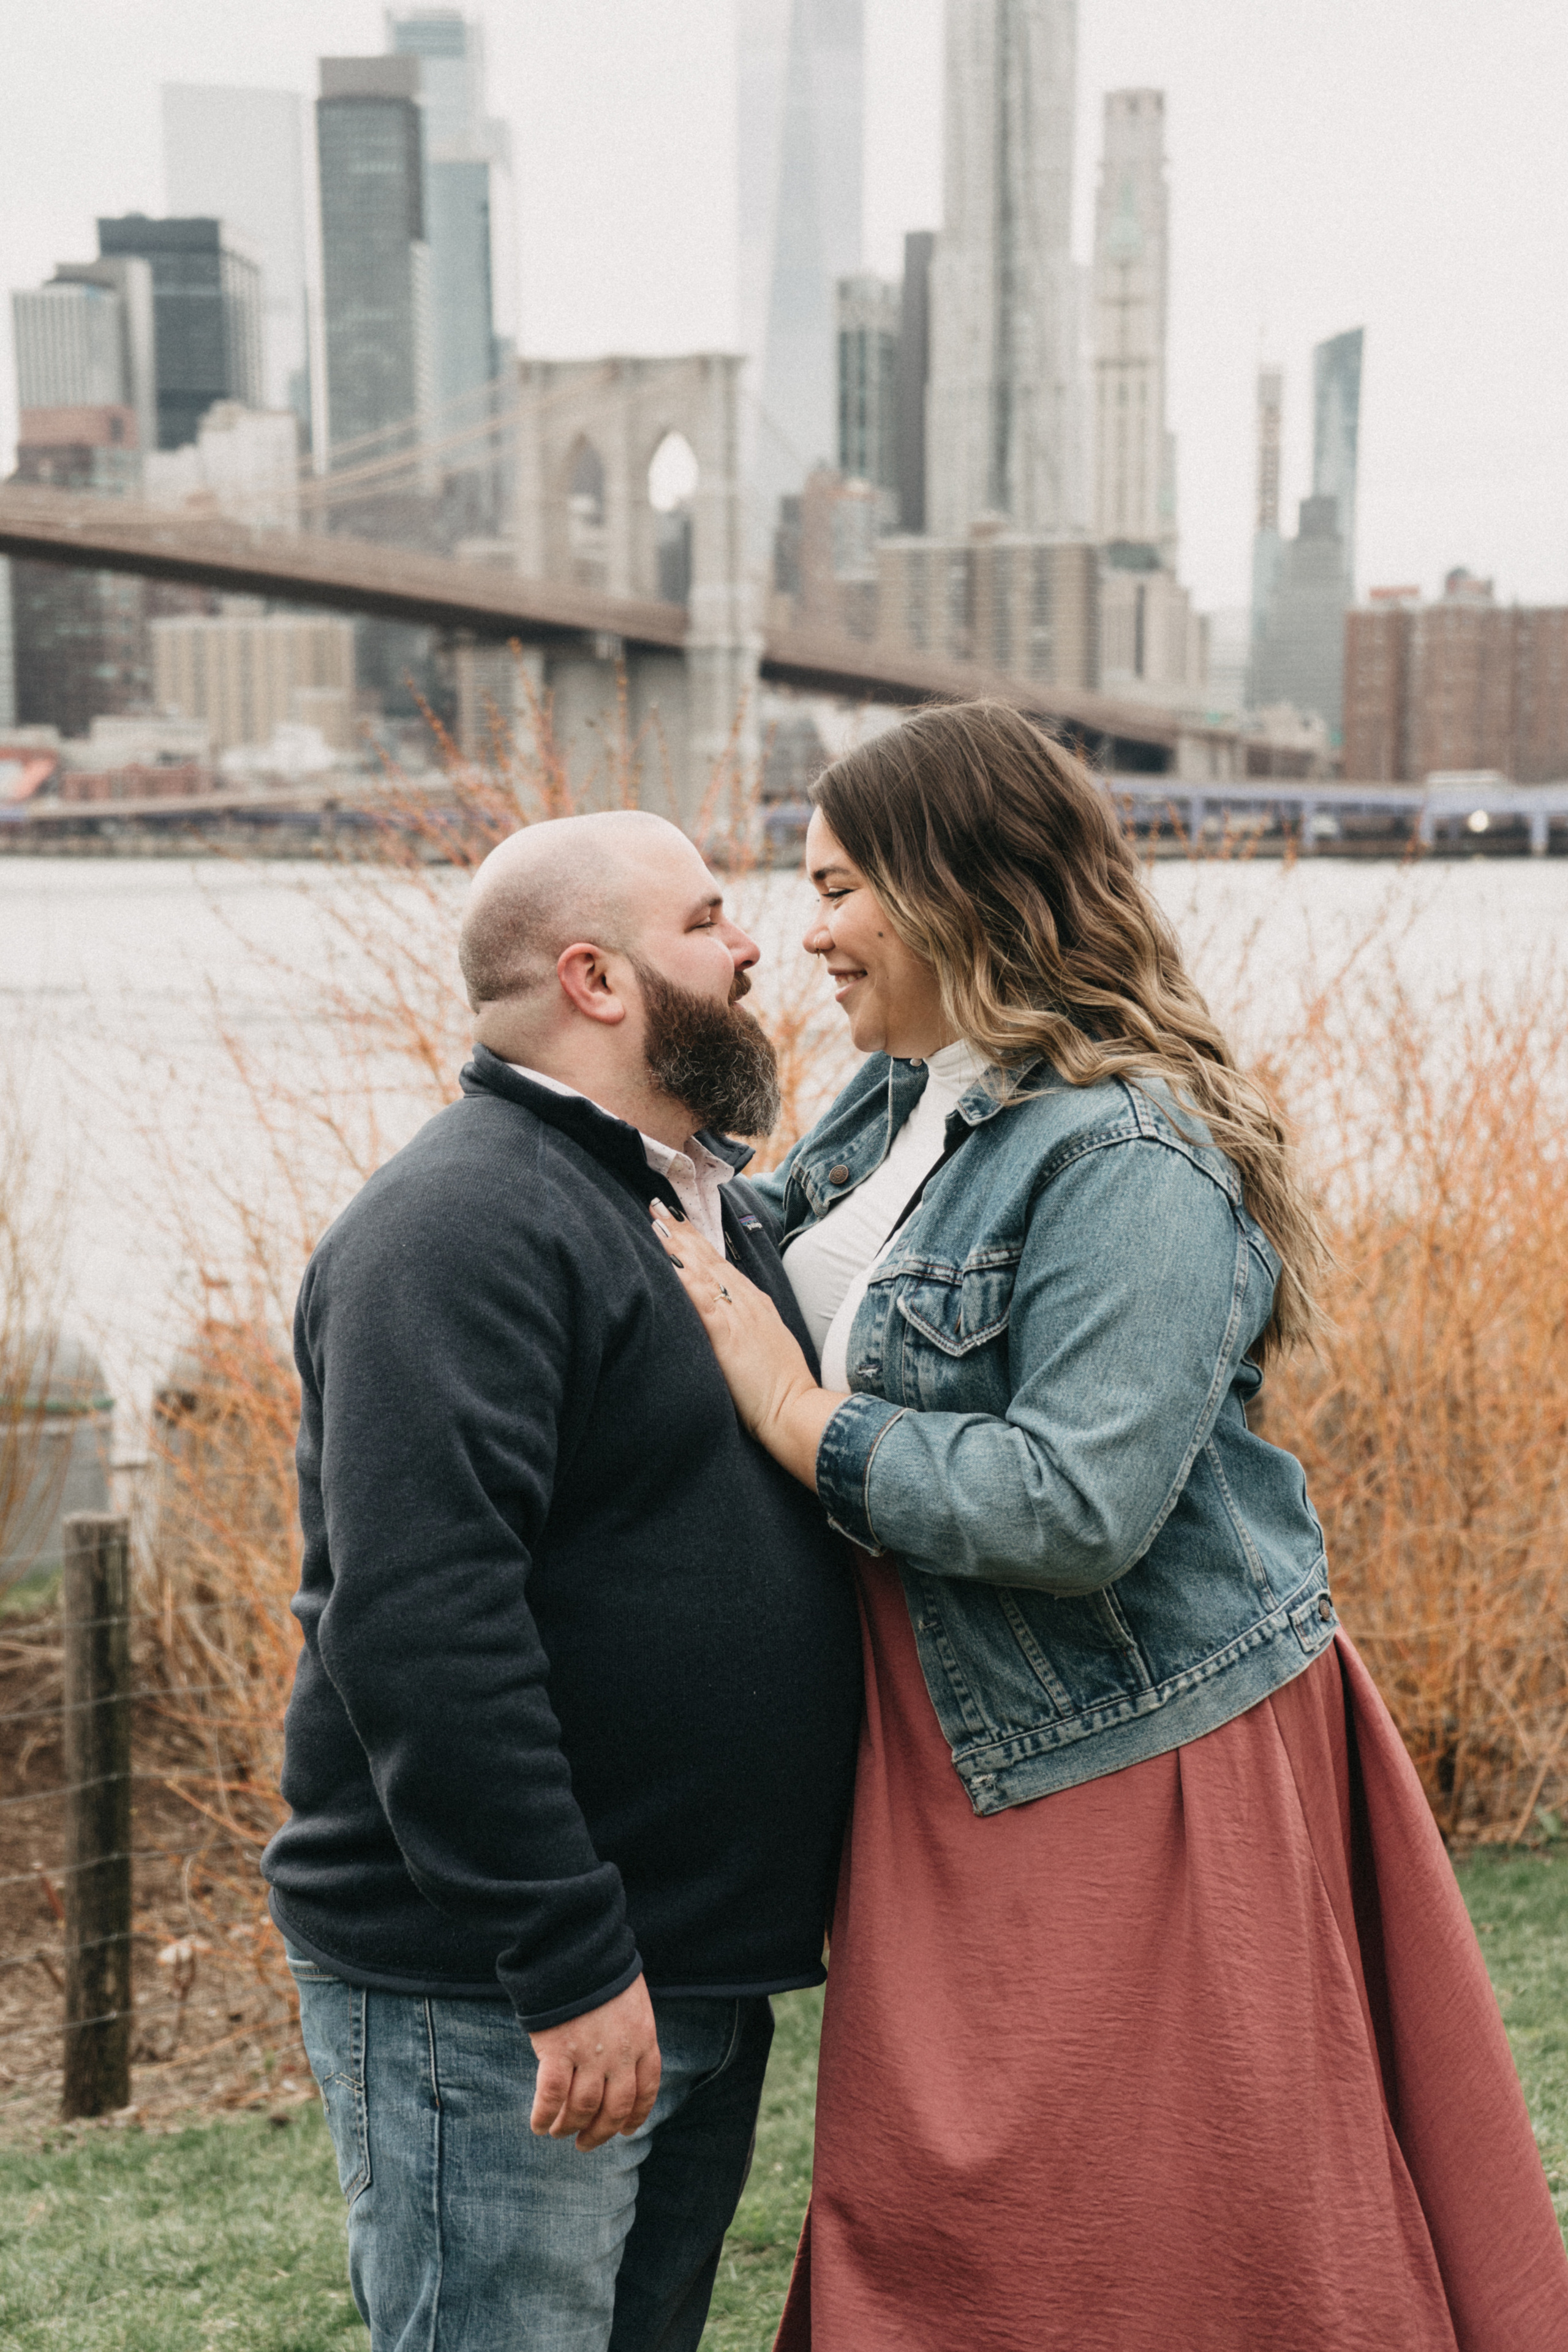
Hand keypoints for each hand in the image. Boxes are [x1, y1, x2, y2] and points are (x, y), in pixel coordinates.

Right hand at [529, 1974, 660, 2150]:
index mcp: (643, 2038)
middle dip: (600, 2132)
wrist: (576, 1948)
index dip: (636, 2114)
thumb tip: (621, 2060)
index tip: (625, 2130)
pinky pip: (551, 2096)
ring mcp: (589, 2054)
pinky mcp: (557, 2050)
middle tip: (585, 2143)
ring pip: (582, 2108)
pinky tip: (538, 2124)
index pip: (646, 2088)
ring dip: (569, 2127)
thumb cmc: (602, 1970)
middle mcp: (620, 2053)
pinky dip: (544, 2115)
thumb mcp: (632, 2000)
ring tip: (559, 2132)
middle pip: (615, 2108)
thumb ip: (630, 2031)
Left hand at [648, 1204, 845, 1487]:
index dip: (698, 1241)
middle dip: (683, 1231)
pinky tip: (667, 1262)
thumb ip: (747, 1330)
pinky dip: (684, 1278)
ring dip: (678, 1245)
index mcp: (755, 1305)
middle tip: (657, 1205)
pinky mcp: (727, 1335)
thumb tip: (728, 1324)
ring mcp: (738, 1316)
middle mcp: (747, 1303)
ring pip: (703, 1271)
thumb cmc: (781, 1388)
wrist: (795, 1410)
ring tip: (655, 1221)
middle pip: (709, 1258)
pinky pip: (701, 1300)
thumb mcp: (766, 1348)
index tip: (678, 1221)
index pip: (721, 1264)